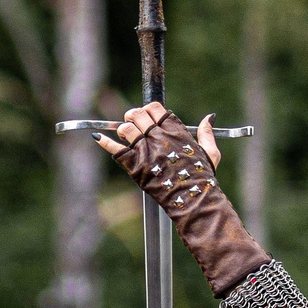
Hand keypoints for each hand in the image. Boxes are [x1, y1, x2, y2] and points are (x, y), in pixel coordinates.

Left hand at [97, 104, 220, 170]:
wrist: (193, 199)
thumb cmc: (203, 178)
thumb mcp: (210, 152)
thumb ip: (206, 133)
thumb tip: (209, 118)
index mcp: (175, 130)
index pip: (154, 108)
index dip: (148, 109)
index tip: (147, 117)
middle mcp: (158, 136)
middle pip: (137, 114)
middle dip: (133, 117)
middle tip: (133, 125)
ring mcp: (146, 150)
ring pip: (125, 128)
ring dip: (123, 130)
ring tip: (126, 136)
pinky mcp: (135, 165)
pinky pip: (115, 148)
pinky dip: (104, 142)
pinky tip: (98, 138)